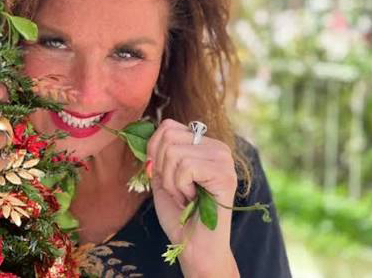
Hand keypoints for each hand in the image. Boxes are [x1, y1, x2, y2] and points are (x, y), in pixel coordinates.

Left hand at [146, 119, 239, 277]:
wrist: (193, 245)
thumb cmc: (178, 212)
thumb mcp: (162, 175)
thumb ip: (157, 151)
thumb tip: (146, 129)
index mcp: (204, 143)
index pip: (168, 126)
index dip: (154, 149)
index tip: (160, 174)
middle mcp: (217, 147)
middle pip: (168, 136)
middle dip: (161, 167)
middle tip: (175, 188)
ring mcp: (224, 160)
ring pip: (174, 152)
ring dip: (171, 181)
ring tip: (185, 196)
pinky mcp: (225, 175)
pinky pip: (186, 168)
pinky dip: (180, 187)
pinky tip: (193, 199)